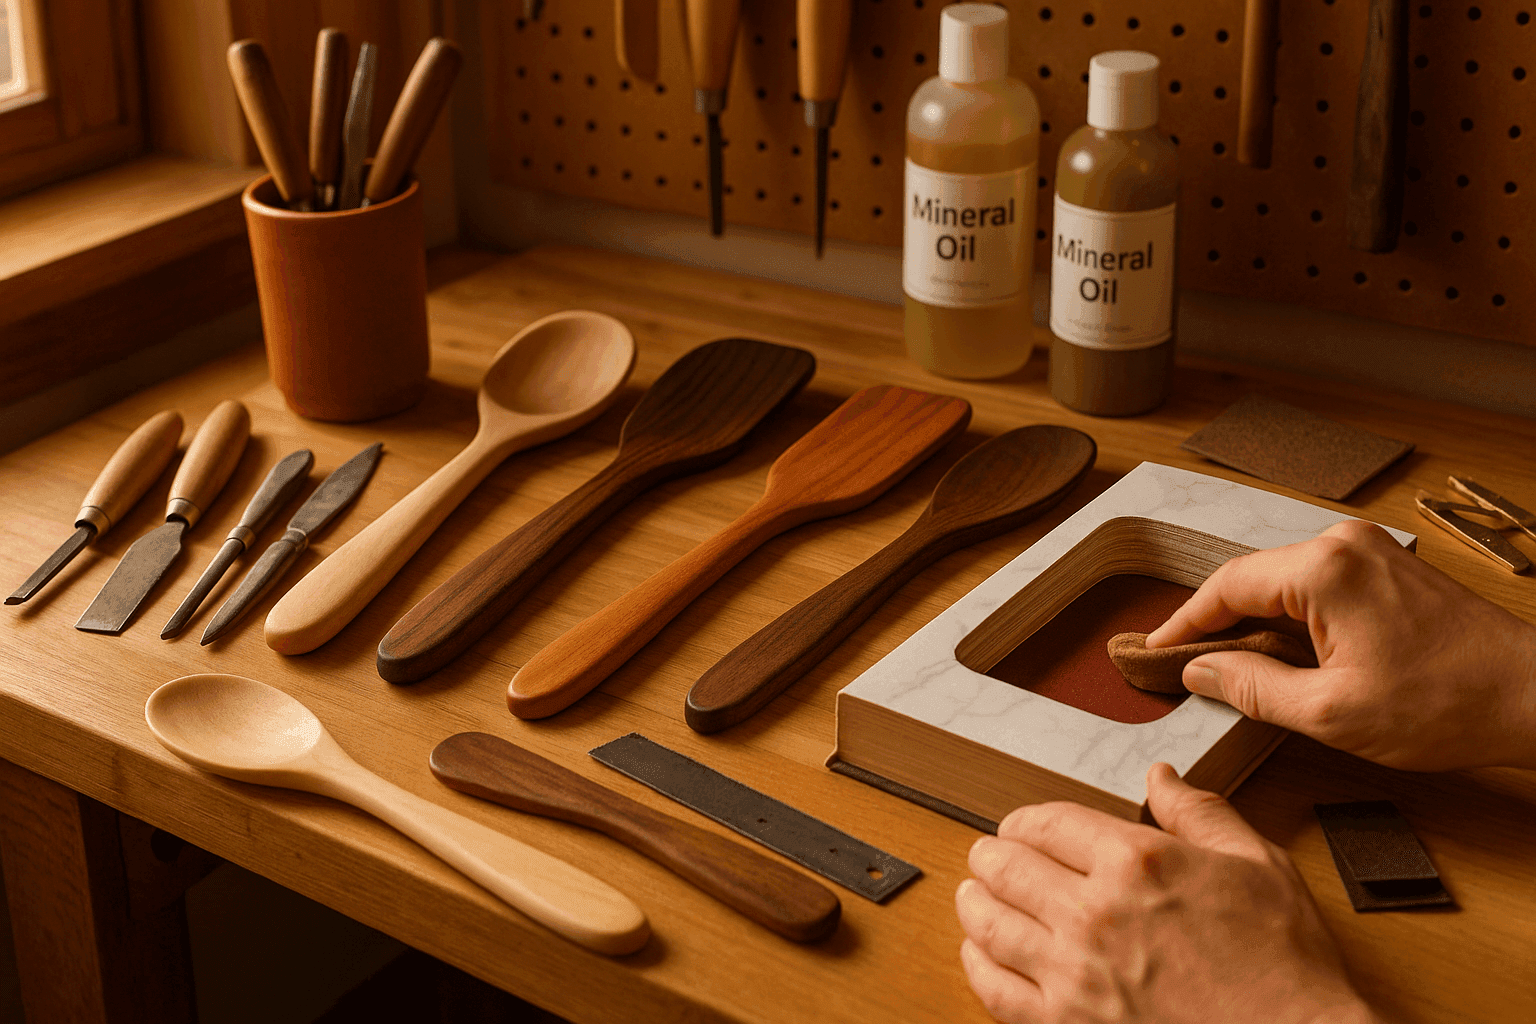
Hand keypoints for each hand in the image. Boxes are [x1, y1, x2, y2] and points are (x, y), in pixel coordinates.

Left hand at [955, 765, 1379, 1023]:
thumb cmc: (1284, 966)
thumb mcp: (1256, 866)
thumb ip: (1199, 813)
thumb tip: (1161, 777)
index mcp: (1137, 861)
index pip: (1045, 822)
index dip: (1025, 822)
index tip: (1022, 829)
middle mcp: (1095, 912)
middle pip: (1004, 866)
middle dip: (992, 855)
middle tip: (990, 856)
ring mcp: (1076, 974)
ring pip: (989, 923)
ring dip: (976, 902)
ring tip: (976, 895)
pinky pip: (995, 989)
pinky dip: (978, 964)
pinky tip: (981, 954)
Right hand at [1146, 520, 1535, 771]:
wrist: (1533, 695)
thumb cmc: (1446, 704)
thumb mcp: (1331, 713)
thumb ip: (1253, 689)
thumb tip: (1199, 672)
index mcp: (1324, 569)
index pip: (1226, 587)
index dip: (1183, 624)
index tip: (1153, 653)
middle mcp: (1342, 543)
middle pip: (1252, 578)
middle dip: (1214, 622)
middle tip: (1179, 662)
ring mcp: (1368, 549)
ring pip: (1283, 581)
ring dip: (1253, 620)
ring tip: (1225, 663)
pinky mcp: (1387, 566)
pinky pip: (1315, 583)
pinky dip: (1289, 616)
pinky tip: (1280, 652)